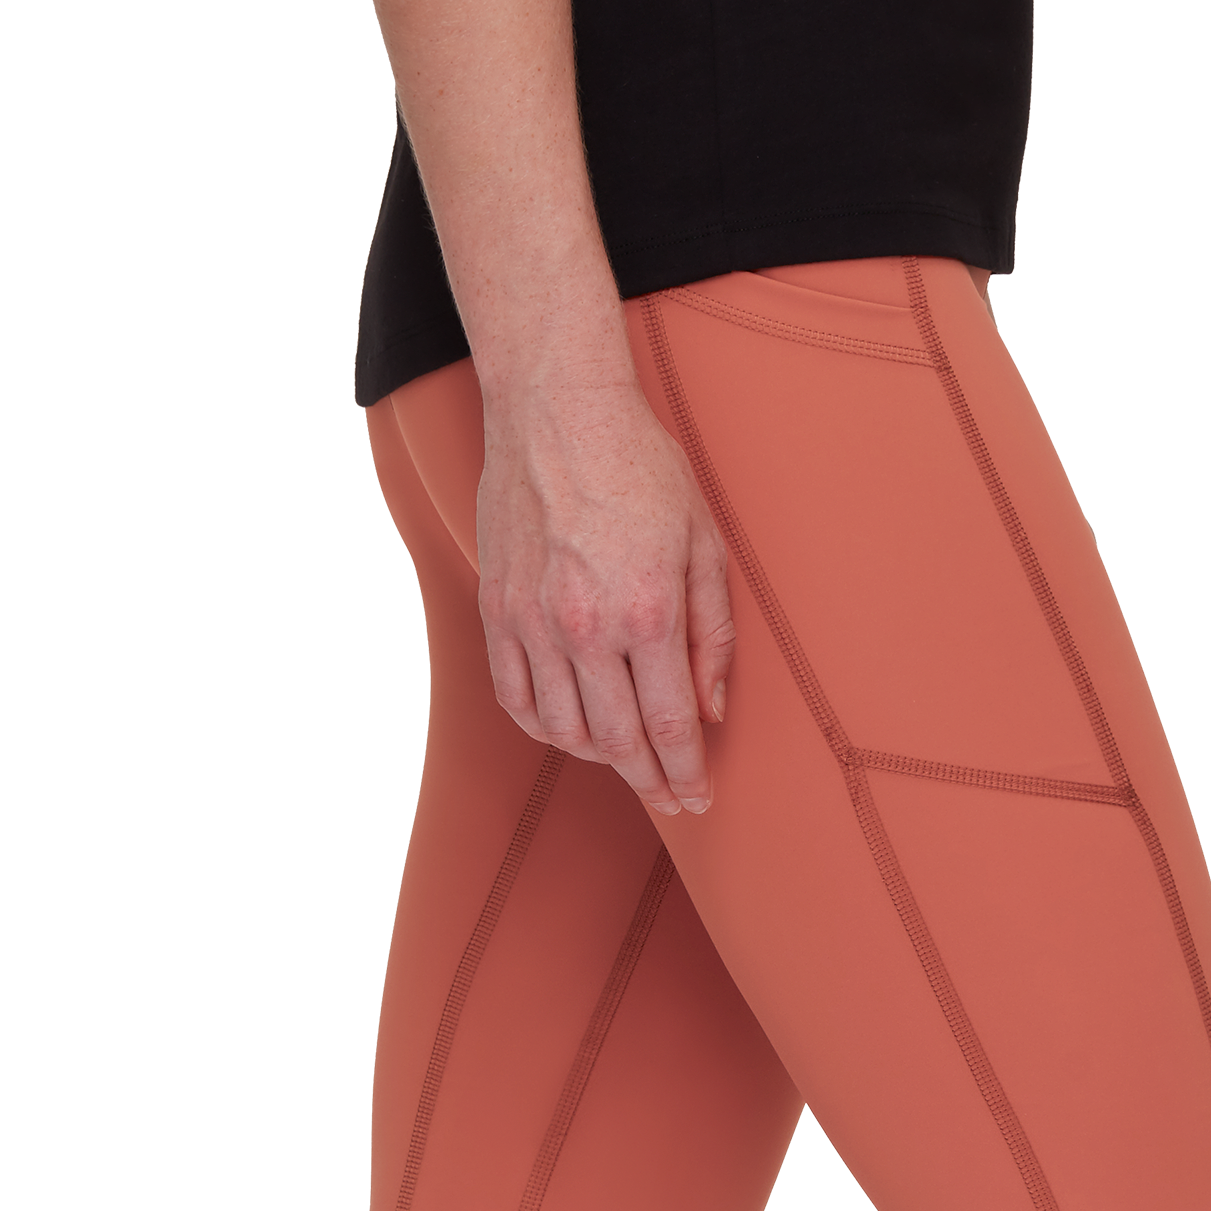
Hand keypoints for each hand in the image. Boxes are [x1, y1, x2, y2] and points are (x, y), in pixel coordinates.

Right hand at [476, 332, 732, 810]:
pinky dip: (543, 727)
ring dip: (598, 759)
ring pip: (562, 730)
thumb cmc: (641, 467)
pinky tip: (568, 728)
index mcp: (648, 611)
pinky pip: (514, 697)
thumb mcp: (705, 543)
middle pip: (617, 742)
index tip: (698, 798)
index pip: (670, 727)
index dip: (686, 775)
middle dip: (649, 783)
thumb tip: (712, 709)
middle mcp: (585, 627)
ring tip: (625, 759)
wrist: (557, 411)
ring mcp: (532, 622)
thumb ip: (714, 634)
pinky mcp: (496, 609)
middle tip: (670, 799)